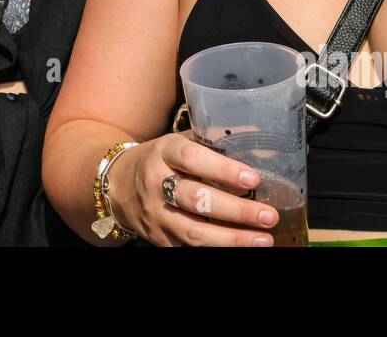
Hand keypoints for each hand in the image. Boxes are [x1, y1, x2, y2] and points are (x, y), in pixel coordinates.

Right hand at [106, 133, 278, 245]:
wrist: (118, 186)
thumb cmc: (161, 160)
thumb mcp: (180, 142)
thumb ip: (213, 141)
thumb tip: (257, 136)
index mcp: (165, 153)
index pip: (192, 160)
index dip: (224, 170)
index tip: (253, 178)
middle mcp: (157, 184)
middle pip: (197, 200)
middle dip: (237, 211)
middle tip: (269, 215)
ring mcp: (157, 215)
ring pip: (194, 232)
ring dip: (233, 239)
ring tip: (264, 239)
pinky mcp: (160, 240)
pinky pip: (190, 249)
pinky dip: (218, 249)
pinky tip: (242, 247)